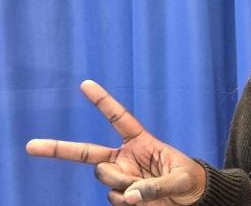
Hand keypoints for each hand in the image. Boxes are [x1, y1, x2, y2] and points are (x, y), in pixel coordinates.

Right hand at [26, 80, 205, 204]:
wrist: (192, 198)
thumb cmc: (190, 180)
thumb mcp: (180, 178)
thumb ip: (157, 186)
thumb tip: (130, 196)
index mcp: (141, 142)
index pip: (118, 119)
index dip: (102, 102)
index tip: (85, 84)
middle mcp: (125, 157)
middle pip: (88, 153)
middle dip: (58, 149)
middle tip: (30, 146)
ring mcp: (121, 176)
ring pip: (103, 178)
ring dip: (122, 184)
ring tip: (143, 190)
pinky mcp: (121, 195)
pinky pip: (114, 197)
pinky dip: (126, 201)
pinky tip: (139, 201)